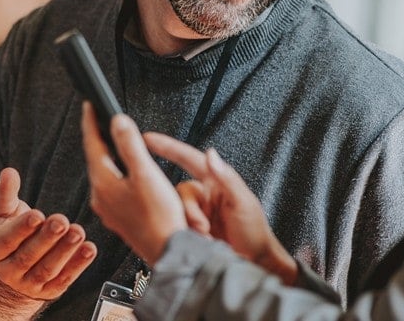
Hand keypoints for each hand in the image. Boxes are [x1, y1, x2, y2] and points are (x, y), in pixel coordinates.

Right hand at [0, 167, 96, 301]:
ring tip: (78, 232)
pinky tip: (90, 249)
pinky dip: (78, 265)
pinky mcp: (49, 290)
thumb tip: (9, 172)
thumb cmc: (9, 233)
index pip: (6, 240)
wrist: (13, 274)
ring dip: (65, 251)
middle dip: (47, 238)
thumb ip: (6, 194)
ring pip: (47, 269)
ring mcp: (29, 284)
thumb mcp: (2, 215)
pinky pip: (64, 279)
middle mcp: (9, 270)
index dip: (21, 228)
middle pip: (28, 256)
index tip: (37, 215)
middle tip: (61, 221)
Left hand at [81, 103, 186, 264]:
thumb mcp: (146, 174)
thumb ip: (131, 145)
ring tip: (115, 142)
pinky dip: (117, 173)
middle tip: (100, 119)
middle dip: (99, 138)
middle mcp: (101, 196)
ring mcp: (108, 208)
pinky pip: (113, 187)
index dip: (91, 122)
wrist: (167, 251)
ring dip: (109, 156)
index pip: (92, 144)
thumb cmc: (159, 218)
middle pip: (96, 159)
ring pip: (104, 174)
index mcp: (103, 183)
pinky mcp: (119, 217)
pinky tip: (128, 174)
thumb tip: (118, 121)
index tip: (88, 105)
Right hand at [144, 133, 297, 284]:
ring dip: (189, 224)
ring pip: (177, 210)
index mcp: (216, 181)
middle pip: (181, 191)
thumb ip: (226, 178)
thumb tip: (211, 154)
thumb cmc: (255, 232)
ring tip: (206, 237)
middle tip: (203, 226)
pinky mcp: (191, 229)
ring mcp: (197, 212)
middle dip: (189, 210)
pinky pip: (178, 224)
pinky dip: (186, 233)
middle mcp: (205, 195)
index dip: (168, 147)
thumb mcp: (243, 202)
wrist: (253, 264)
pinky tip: (198, 241)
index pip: (189, 158)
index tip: (148, 139)